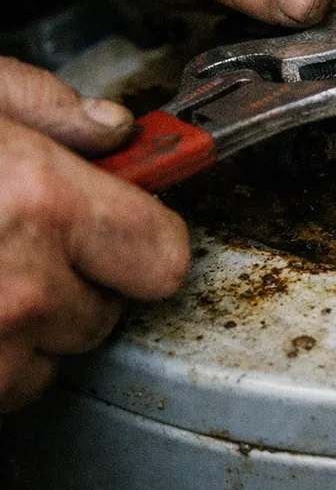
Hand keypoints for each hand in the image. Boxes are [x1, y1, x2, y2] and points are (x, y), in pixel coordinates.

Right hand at [0, 57, 189, 410]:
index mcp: (43, 202)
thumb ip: (45, 106)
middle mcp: (26, 287)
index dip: (149, 238)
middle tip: (35, 243)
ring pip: (64, 350)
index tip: (130, 226)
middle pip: (119, 306)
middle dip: (91, 277)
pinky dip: (2, 356)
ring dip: (42, 321)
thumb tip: (114, 127)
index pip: (166, 254)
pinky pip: (15, 383)